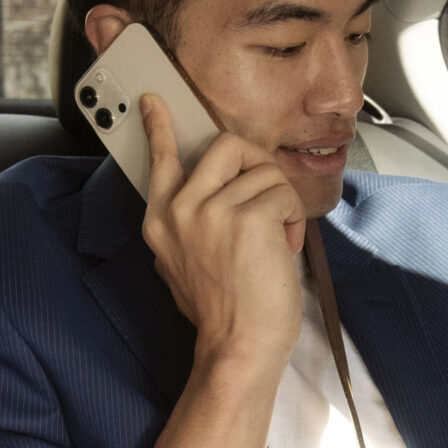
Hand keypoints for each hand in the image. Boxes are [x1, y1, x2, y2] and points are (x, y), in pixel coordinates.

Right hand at [138, 94, 304, 374]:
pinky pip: (282, 193)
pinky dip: (292, 221)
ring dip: (280, 204)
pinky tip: (283, 249)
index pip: (160, 160)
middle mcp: (180, 210)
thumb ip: (190, 222)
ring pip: (263, 170)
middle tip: (267, 198)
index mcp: (161, 221)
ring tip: (273, 242)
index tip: (155, 101)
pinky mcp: (247, 217)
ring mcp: (210, 212)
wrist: (239, 347)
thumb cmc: (224, 310)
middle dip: (257, 165)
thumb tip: (213, 188)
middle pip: (225, 145)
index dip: (160, 127)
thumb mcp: (184, 262)